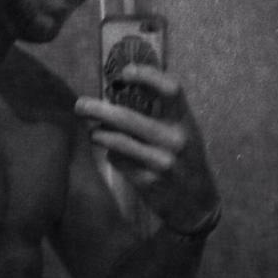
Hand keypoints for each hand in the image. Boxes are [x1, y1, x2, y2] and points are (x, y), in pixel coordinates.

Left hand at [74, 64, 219, 234]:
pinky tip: (113, 154)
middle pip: (128, 118)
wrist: (197, 204)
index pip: (170, 88)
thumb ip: (162, 114)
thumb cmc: (186, 162)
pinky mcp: (147, 181)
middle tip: (80, 105)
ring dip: (99, 134)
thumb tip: (122, 91)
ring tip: (92, 131)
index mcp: (186, 122)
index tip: (123, 72)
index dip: (146, 75)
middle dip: (99, 109)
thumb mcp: (184, 134)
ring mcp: (160, 162)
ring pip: (118, 142)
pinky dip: (112, 155)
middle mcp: (175, 140)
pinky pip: (120, 161)